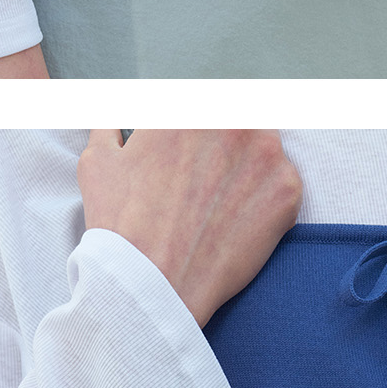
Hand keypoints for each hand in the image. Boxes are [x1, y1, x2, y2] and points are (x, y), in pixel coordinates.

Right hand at [77, 124, 302, 325]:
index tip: (192, 156)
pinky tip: (239, 223)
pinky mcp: (288, 190)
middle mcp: (233, 118)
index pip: (207, 103)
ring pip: (266, 148)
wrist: (151, 284)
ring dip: (252, 166)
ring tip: (224, 202)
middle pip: (242, 118)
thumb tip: (113, 119)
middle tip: (209, 180)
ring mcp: (267, 153)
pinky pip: (284, 185)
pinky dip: (267, 201)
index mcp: (190, 105)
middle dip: (228, 143)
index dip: (200, 131)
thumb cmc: (121, 225)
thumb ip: (109, 127)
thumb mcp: (98, 162)